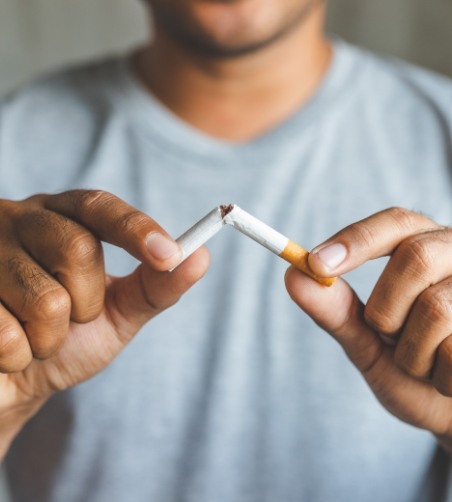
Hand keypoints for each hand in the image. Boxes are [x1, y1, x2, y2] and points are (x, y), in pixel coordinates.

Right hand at [0, 190, 208, 449]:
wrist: (13, 381)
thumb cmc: (69, 340)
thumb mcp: (119, 310)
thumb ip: (157, 284)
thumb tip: (201, 256)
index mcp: (61, 218)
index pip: (99, 206)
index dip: (135, 229)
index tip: (168, 255)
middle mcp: (19, 222)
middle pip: (77, 249)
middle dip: (87, 303)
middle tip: (71, 318)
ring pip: (46, 300)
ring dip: (51, 339)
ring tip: (33, 337)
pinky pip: (6, 335)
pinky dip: (17, 357)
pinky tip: (3, 349)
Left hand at [285, 207, 451, 449]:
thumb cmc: (411, 371)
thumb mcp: (367, 342)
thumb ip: (335, 310)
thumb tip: (292, 275)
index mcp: (426, 249)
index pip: (395, 223)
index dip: (355, 240)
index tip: (315, 264)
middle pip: (415, 257)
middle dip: (385, 310)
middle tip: (387, 338)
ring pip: (436, 308)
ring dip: (413, 354)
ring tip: (423, 364)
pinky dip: (440, 376)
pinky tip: (448, 379)